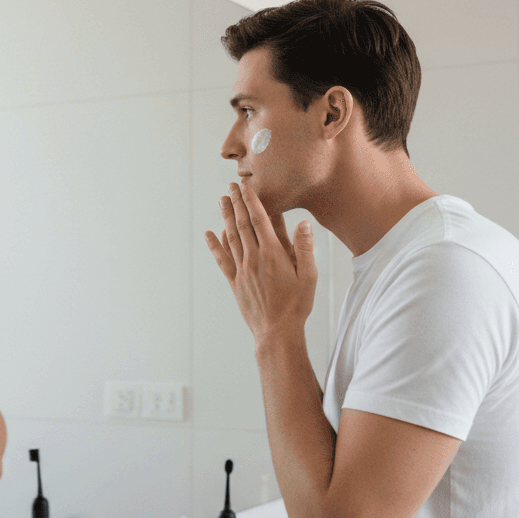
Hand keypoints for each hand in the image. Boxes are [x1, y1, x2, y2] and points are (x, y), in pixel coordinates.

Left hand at [204, 181, 316, 343]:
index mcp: (273, 254)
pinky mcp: (234, 282)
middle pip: (242, 224)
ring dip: (225, 217)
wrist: (277, 331)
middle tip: (230, 186)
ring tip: (221, 201)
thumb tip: (302, 223)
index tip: (245, 186)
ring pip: (230, 238)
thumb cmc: (297, 304)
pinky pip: (222, 260)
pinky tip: (209, 233)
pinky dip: (214, 245)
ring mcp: (242, 270)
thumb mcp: (309, 276)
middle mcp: (254, 258)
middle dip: (236, 203)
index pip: (260, 220)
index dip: (251, 201)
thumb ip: (305, 248)